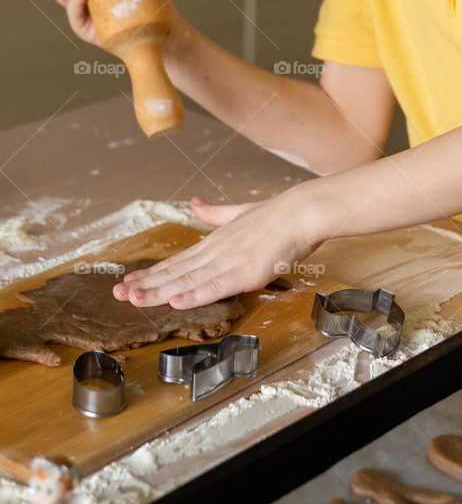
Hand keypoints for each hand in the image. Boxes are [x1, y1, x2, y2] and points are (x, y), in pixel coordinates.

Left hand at [111, 188, 323, 308]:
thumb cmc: (278, 214)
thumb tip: (195, 201)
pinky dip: (195, 295)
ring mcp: (229, 261)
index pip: (176, 261)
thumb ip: (216, 212)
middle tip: (117, 296)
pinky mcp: (246, 272)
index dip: (151, 273)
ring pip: (188, 280)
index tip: (128, 282)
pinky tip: (176, 301)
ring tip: (135, 300)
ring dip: (160, 292)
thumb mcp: (241, 211)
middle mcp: (216, 251)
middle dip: (145, 285)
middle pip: (175, 272)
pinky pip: (216, 287)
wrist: (302, 211)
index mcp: (214, 241)